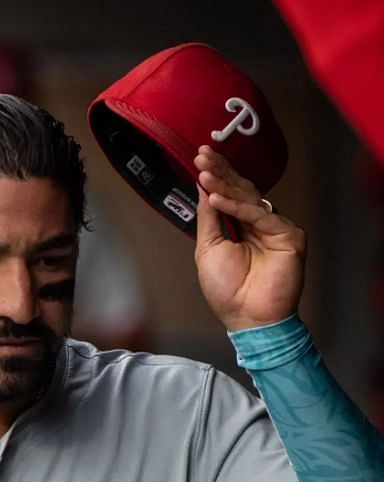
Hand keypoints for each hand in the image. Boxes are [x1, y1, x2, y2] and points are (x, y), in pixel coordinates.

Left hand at [193, 146, 305, 331]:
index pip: (230, 194)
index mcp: (241, 226)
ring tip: (203, 172)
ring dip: (225, 184)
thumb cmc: (228, 290)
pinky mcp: (289, 236)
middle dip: (220, 172)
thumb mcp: (208, 248)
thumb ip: (209, 218)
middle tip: (203, 155)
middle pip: (241, 190)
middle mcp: (260, 224)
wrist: (247, 317)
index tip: (201, 157)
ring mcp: (276, 228)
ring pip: (249, 199)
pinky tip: (215, 198)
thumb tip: (203, 187)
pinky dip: (237, 207)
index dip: (217, 175)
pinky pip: (260, 217)